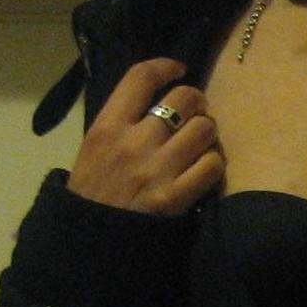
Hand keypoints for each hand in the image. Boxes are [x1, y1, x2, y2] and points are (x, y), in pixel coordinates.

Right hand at [68, 56, 223, 213]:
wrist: (93, 240)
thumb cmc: (93, 190)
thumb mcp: (94, 147)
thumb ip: (121, 121)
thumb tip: (156, 98)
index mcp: (107, 126)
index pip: (141, 78)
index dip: (166, 66)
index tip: (179, 69)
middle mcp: (134, 142)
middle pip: (184, 99)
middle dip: (197, 102)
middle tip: (196, 112)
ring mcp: (158, 169)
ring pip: (205, 129)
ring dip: (208, 133)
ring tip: (200, 142)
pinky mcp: (177, 196)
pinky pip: (213, 165)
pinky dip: (214, 162)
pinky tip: (205, 166)